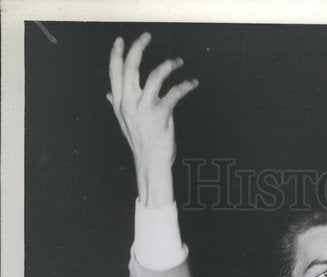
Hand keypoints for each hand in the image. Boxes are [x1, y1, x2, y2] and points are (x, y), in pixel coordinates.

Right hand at [107, 33, 197, 206]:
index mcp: (120, 103)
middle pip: (131, 68)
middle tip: (147, 36)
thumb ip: (117, 105)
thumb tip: (108, 93)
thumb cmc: (141, 143)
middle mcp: (129, 103)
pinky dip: (185, 85)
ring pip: (155, 76)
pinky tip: (192, 83)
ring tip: (178, 61)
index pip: (114, 73)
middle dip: (138, 48)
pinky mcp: (160, 115)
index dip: (117, 54)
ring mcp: (144, 109)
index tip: (121, 40)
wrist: (151, 164)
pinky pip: (174, 93)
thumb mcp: (125, 123)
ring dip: (168, 65)